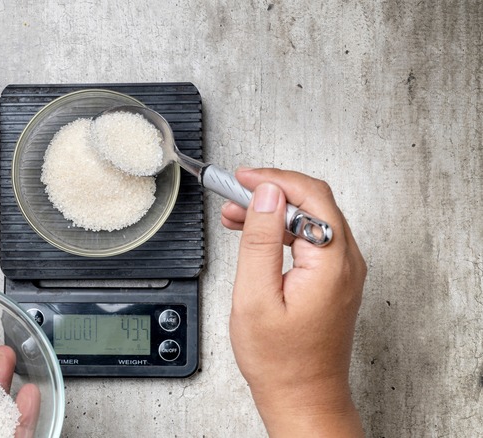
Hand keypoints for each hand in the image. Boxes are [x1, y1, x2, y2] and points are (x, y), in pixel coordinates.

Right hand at [221, 168, 365, 436]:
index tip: (241, 177)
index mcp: (331, 262)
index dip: (273, 179)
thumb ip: (260, 240)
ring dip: (274, 211)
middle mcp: (346, 262)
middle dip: (270, 192)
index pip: (310, 195)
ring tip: (237, 217)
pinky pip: (312, 239)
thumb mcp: (256, 296)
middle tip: (233, 197)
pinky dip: (283, 230)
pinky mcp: (334, 280)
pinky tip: (258, 237)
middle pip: (313, 202)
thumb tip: (266, 194)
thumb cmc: (280, 360)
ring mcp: (343, 272)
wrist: (302, 396)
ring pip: (312, 219)